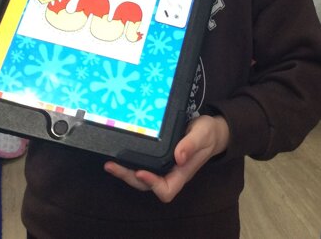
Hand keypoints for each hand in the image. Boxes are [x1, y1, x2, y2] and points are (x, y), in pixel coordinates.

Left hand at [103, 115, 229, 202]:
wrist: (210, 130)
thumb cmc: (208, 133)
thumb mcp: (202, 134)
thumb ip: (191, 144)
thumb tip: (178, 156)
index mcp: (182, 172)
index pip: (166, 190)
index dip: (152, 184)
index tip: (141, 172)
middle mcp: (171, 173)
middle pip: (147, 185)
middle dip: (129, 177)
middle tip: (112, 166)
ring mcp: (164, 166)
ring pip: (141, 176)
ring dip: (125, 172)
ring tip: (110, 163)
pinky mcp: (159, 157)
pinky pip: (143, 164)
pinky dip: (129, 161)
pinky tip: (119, 153)